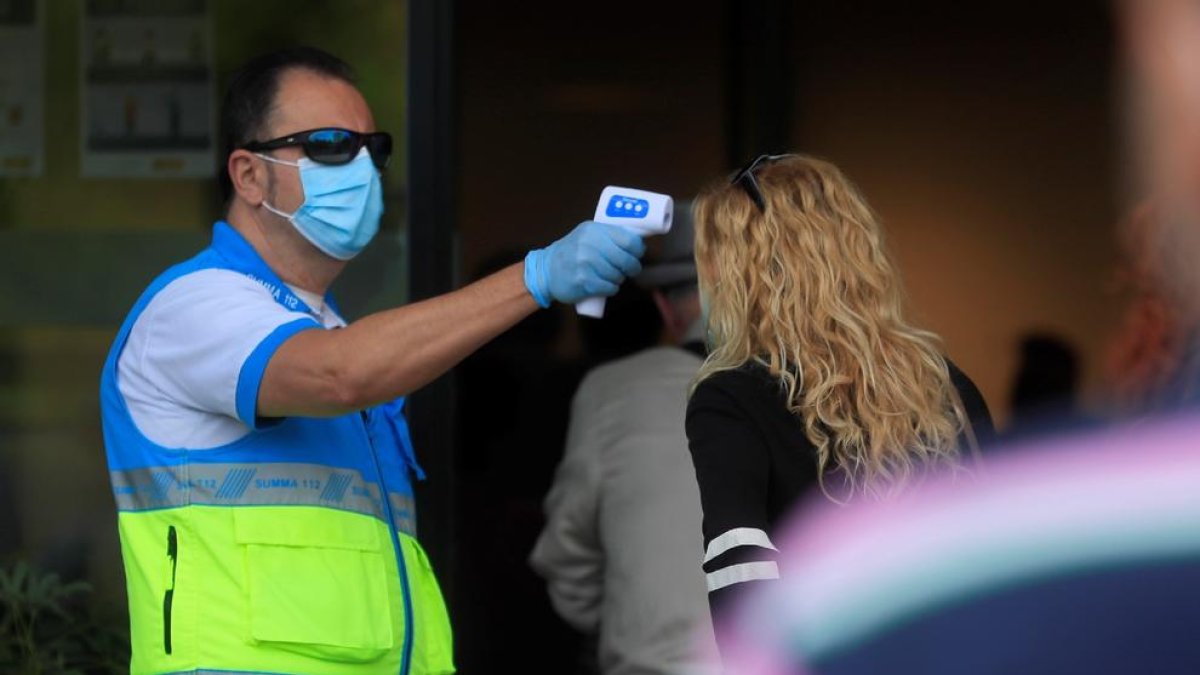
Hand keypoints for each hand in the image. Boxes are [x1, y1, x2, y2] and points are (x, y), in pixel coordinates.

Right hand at [524, 221, 644, 306]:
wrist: (546, 271)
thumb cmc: (571, 253)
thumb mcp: (586, 235)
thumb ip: (607, 235)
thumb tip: (637, 243)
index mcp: (594, 230)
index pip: (629, 239)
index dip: (638, 249)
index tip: (637, 253)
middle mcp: (590, 244)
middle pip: (627, 259)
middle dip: (632, 267)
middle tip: (630, 270)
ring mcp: (586, 263)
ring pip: (619, 275)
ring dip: (619, 279)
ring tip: (610, 276)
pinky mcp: (584, 281)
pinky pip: (610, 287)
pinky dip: (611, 289)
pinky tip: (604, 286)